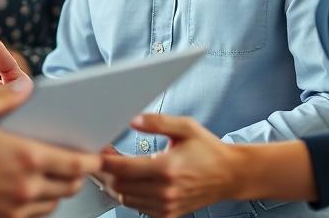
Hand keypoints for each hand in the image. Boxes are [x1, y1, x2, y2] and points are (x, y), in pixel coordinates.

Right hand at [0, 81, 101, 217]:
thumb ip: (4, 96)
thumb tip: (27, 86)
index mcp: (25, 157)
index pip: (75, 164)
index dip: (91, 159)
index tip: (96, 154)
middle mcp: (25, 188)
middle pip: (69, 187)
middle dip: (77, 174)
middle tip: (76, 162)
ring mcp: (12, 210)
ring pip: (51, 204)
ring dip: (57, 189)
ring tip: (53, 174)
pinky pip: (31, 217)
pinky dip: (37, 204)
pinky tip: (28, 190)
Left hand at [99, 114, 239, 217]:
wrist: (230, 175)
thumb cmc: (208, 150)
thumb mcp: (185, 127)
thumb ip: (157, 122)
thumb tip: (133, 120)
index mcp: (167, 168)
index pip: (123, 169)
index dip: (104, 160)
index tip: (98, 150)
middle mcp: (165, 191)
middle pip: (119, 186)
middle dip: (106, 172)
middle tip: (102, 157)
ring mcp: (167, 206)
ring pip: (125, 199)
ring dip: (115, 184)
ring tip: (114, 168)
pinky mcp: (168, 214)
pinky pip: (138, 208)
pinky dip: (129, 195)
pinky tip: (130, 181)